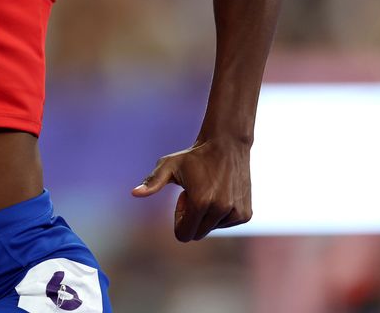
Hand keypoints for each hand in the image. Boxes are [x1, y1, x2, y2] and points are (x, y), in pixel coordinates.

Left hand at [130, 137, 252, 241]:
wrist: (227, 145)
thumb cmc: (194, 157)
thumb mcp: (169, 166)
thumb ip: (152, 182)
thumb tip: (134, 193)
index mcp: (200, 203)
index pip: (183, 235)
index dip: (179, 219)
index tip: (183, 199)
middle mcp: (220, 210)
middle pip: (198, 233)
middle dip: (192, 217)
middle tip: (196, 193)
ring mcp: (235, 214)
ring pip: (212, 229)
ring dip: (207, 215)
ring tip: (210, 190)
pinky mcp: (246, 214)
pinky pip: (226, 224)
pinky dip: (221, 214)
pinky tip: (222, 193)